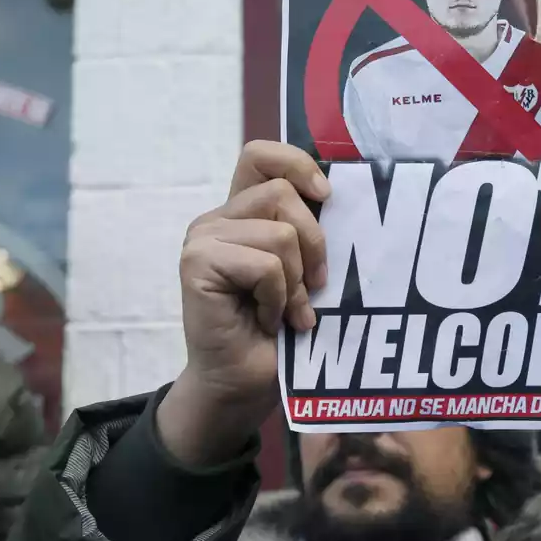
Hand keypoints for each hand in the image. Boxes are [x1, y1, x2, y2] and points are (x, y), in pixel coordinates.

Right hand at [157, 141, 329, 465]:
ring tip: (288, 313)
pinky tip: (268, 322)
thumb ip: (308, 232)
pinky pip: (265, 266)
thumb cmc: (279, 334)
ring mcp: (202, 239)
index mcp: (242, 213)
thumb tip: (344, 197)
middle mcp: (217, 219)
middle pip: (281, 194)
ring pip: (279, 233)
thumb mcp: (304, 272)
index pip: (261, 156)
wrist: (243, 385)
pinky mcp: (197, 264)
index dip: (297, 164)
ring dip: (296, 282)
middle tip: (313, 288)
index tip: (328, 196)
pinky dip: (279, 299)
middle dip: (313, 243)